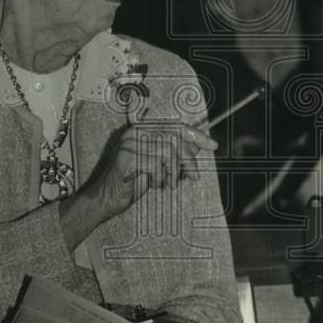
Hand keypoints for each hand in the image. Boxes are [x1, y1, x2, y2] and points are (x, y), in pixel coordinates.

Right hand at [96, 123, 217, 219]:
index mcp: (143, 128)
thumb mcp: (161, 163)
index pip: (174, 126)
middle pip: (174, 139)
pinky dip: (160, 179)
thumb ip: (177, 151)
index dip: (195, 135)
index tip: (212, 145)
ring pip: (167, 153)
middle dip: (188, 160)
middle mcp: (135, 132)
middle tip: (193, 175)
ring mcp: (130, 145)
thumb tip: (199, 143)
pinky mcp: (127, 159)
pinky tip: (154, 184)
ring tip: (167, 182)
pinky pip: (156, 166)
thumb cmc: (136, 179)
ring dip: (173, 172)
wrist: (109, 197)